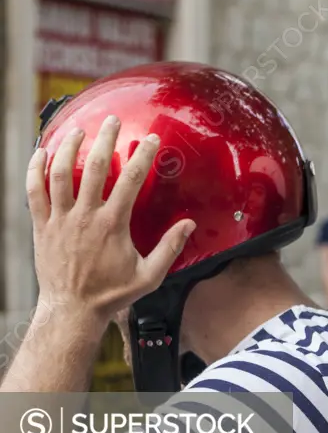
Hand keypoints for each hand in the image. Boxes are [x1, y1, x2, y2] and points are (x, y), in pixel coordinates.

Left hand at [27, 116, 195, 322]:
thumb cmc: (111, 294)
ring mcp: (60, 220)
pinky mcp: (42, 226)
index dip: (143, 155)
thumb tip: (188, 224)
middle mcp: (86, 216)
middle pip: (96, 167)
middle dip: (105, 139)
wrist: (72, 310)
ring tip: (77, 130)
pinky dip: (35, 169)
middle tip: (112, 122)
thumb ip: (170, 248)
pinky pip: (34, 192)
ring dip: (69, 148)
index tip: (150, 139)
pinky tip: (40, 152)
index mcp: (113, 224)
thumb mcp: (150, 275)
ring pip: (61, 173)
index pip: (131, 180)